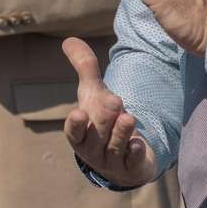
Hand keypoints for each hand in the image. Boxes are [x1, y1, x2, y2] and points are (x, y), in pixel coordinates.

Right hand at [62, 37, 157, 187]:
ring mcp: (112, 160)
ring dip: (121, 132)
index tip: (78, 112)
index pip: (73, 132)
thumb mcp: (93, 95)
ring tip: (129, 118)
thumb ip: (85, 68)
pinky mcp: (131, 168)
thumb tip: (68, 39)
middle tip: (114, 102)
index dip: (75, 124)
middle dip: (105, 119)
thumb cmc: (101, 122)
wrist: (122, 158)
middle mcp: (93, 150)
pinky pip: (131, 162)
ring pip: (115, 146)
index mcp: (80, 135)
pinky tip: (138, 144)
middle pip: (97, 135)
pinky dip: (134, 153)